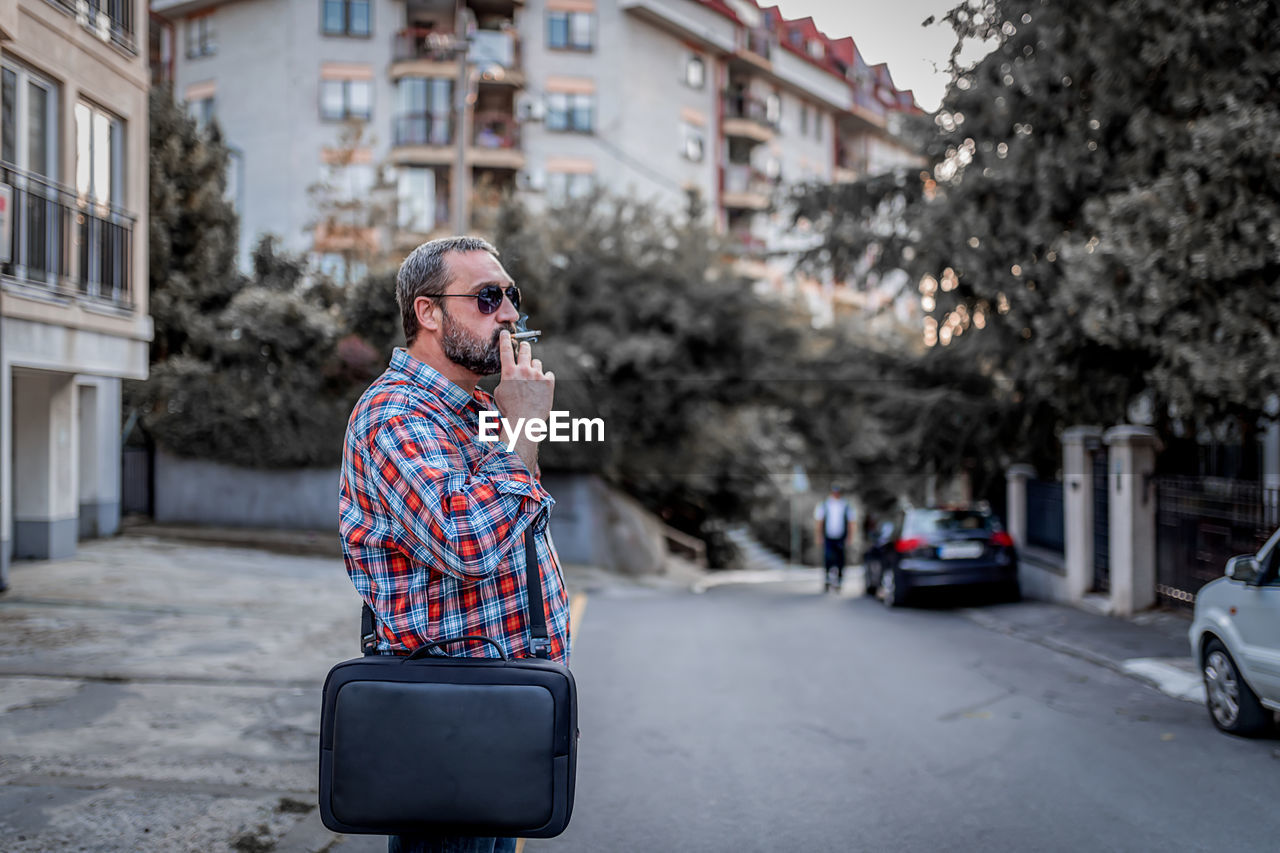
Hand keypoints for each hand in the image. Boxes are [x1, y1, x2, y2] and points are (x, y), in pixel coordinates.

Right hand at [494, 330, 553, 470]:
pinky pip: (548, 374)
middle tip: (524, 347)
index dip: (505, 339)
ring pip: (537, 363)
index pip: (505, 350)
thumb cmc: (510, 409)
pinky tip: (541, 389)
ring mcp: (537, 374)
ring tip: (532, 381)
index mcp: (509, 372)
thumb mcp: (500, 393)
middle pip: (525, 350)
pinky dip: (545, 379)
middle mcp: (523, 370)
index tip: (506, 332)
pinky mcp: (548, 381)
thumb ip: (505, 381)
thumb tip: (510, 377)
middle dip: (524, 346)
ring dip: (534, 368)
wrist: (525, 420)